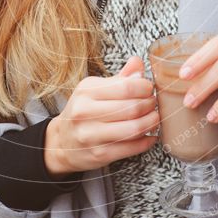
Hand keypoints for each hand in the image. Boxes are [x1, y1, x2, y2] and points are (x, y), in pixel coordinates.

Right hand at [44, 56, 159, 174]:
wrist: (62, 142)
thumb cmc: (83, 111)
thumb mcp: (94, 89)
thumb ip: (119, 78)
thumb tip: (138, 63)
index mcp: (86, 92)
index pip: (125, 87)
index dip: (144, 87)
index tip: (149, 88)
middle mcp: (86, 113)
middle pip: (132, 108)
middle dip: (150, 105)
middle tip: (155, 104)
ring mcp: (91, 136)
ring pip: (134, 128)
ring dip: (151, 123)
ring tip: (155, 118)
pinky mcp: (100, 154)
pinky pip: (131, 148)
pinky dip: (147, 141)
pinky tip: (150, 136)